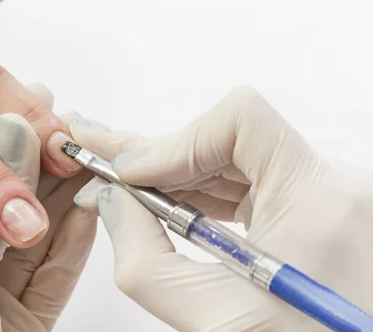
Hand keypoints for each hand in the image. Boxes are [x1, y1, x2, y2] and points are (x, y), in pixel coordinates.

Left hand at [0, 86, 95, 331]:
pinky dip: (73, 243)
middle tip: (71, 128)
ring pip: (32, 238)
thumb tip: (13, 125)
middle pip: (0, 204)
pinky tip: (91, 208)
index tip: (28, 103)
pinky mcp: (23, 324)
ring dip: (63, 200)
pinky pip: (52, 276)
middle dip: (37, 165)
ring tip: (90, 160)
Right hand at [70, 87, 372, 330]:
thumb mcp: (211, 319)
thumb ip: (144, 258)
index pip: (242, 120)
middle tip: (100, 153)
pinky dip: (198, 190)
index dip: (178, 140)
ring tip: (121, 180)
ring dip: (173, 171)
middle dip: (158, 154)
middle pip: (228, 137)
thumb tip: (110, 198)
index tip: (133, 172)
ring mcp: (324, 193)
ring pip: (232, 156)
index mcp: (319, 201)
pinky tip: (161, 199)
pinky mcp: (311, 207)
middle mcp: (332, 184)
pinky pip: (244, 180)